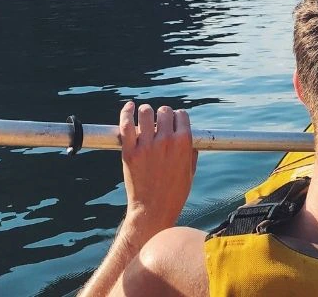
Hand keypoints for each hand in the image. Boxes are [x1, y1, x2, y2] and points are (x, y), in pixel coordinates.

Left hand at [118, 101, 197, 243]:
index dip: (177, 117)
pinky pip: (126, 124)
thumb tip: (187, 138)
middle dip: (163, 115)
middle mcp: (166, 140)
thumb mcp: (191, 170)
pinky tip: (129, 107)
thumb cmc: (175, 193)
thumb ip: (190, 151)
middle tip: (159, 122)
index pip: (181, 115)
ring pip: (146, 113)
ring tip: (145, 118)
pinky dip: (126, 112)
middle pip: (164, 111)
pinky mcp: (130, 152)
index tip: (173, 122)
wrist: (153, 210)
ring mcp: (147, 145)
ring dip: (146, 113)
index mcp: (184, 143)